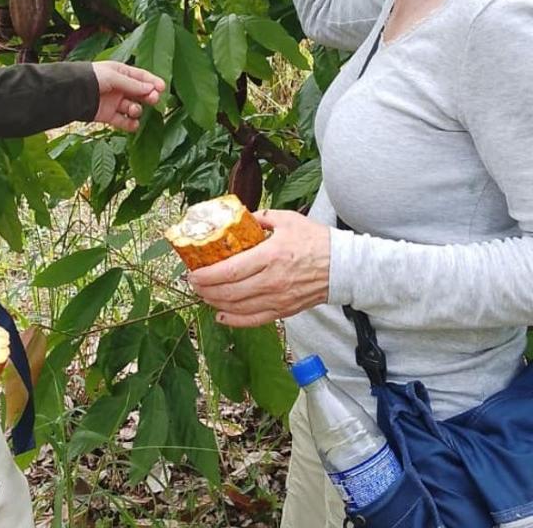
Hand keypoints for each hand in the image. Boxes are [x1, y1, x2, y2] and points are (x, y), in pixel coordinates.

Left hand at [92, 62, 164, 132]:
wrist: (71, 92)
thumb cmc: (91, 78)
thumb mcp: (114, 76)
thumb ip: (133, 84)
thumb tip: (151, 89)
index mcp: (119, 72)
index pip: (141, 77)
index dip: (152, 82)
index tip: (162, 88)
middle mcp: (118, 87)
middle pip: (139, 92)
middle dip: (148, 96)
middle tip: (154, 99)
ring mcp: (113, 102)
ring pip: (133, 107)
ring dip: (137, 109)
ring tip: (134, 110)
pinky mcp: (108, 115)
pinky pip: (123, 121)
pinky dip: (130, 124)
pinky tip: (134, 124)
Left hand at [188, 210, 329, 327]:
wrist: (344, 267)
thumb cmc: (316, 241)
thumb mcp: (287, 220)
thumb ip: (261, 217)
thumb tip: (242, 216)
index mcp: (270, 256)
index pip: (229, 271)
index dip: (207, 275)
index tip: (192, 273)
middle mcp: (271, 281)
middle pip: (228, 292)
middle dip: (205, 289)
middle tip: (192, 283)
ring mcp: (277, 299)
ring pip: (238, 307)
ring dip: (215, 303)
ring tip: (203, 295)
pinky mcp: (284, 310)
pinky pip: (254, 320)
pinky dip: (234, 320)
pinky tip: (221, 315)